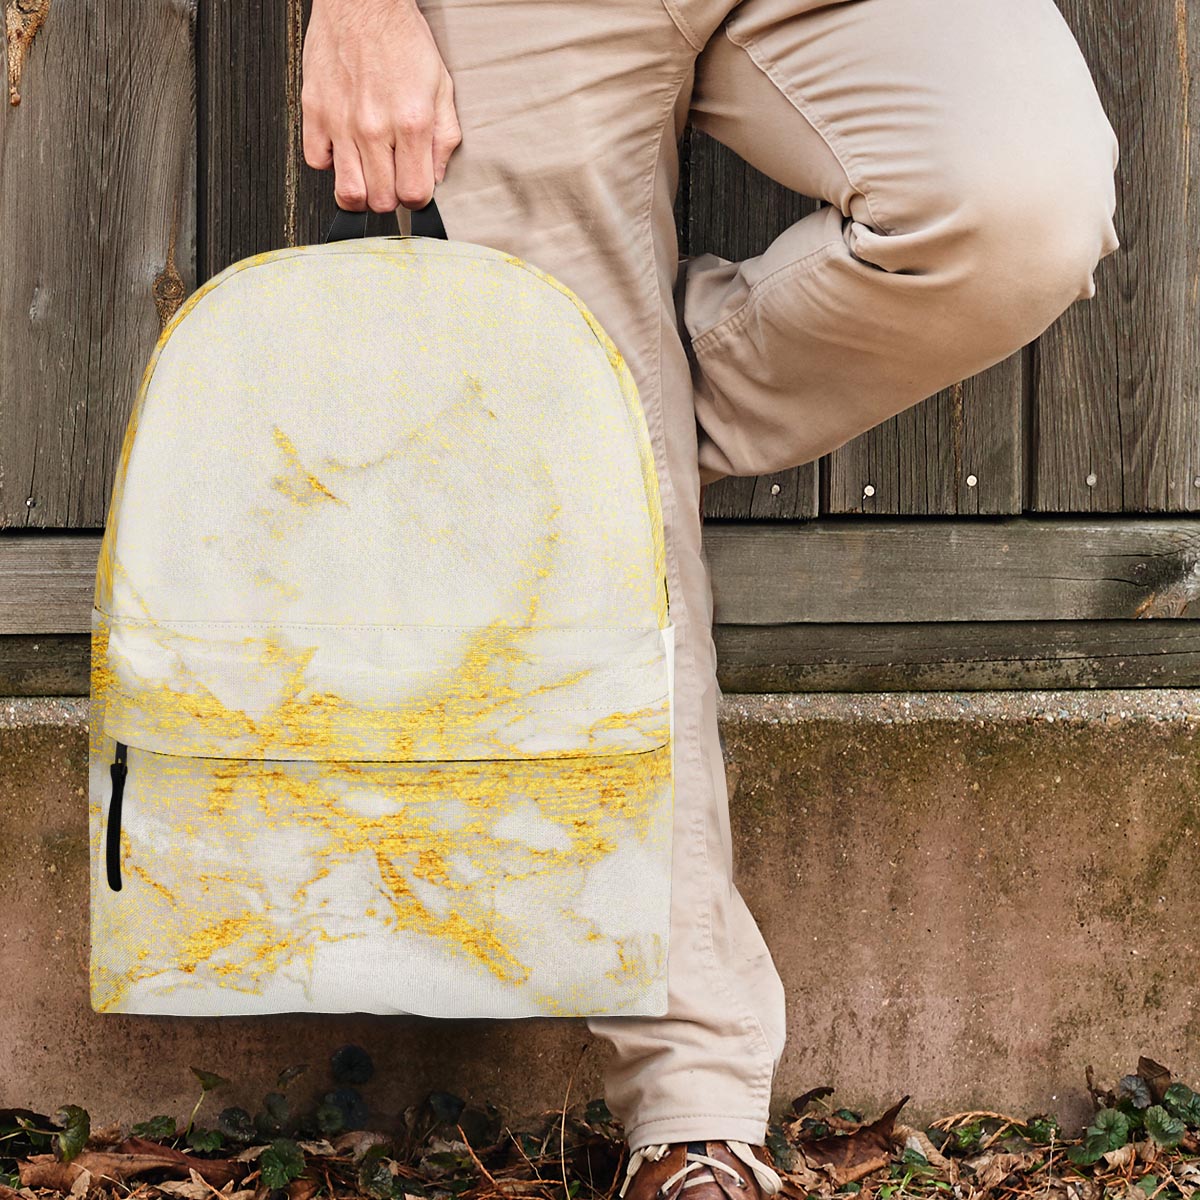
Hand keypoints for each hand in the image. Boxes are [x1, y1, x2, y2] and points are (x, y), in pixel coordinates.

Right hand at [301, 0, 462, 211]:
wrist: (362, 1)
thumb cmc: (401, 39)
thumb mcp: (441, 87)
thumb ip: (444, 137)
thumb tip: (437, 176)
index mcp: (411, 123)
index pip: (414, 194)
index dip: (417, 199)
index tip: (415, 188)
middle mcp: (374, 127)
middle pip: (381, 201)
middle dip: (390, 197)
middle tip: (392, 178)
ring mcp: (341, 122)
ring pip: (348, 192)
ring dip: (361, 192)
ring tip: (368, 175)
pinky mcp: (314, 111)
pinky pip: (316, 162)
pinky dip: (330, 163)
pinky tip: (344, 149)